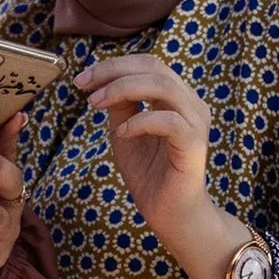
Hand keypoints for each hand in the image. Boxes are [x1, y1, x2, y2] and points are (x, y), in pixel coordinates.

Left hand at [74, 55, 254, 278]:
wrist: (171, 215)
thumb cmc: (150, 175)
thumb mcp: (126, 134)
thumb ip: (120, 106)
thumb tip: (102, 82)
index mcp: (177, 98)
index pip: (148, 64)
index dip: (114, 65)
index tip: (82, 79)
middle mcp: (191, 104)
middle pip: (154, 67)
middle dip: (113, 72)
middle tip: (83, 86)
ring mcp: (196, 122)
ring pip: (162, 86)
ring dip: (123, 90)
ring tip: (95, 104)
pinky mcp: (195, 144)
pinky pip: (169, 120)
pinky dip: (141, 121)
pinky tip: (121, 133)